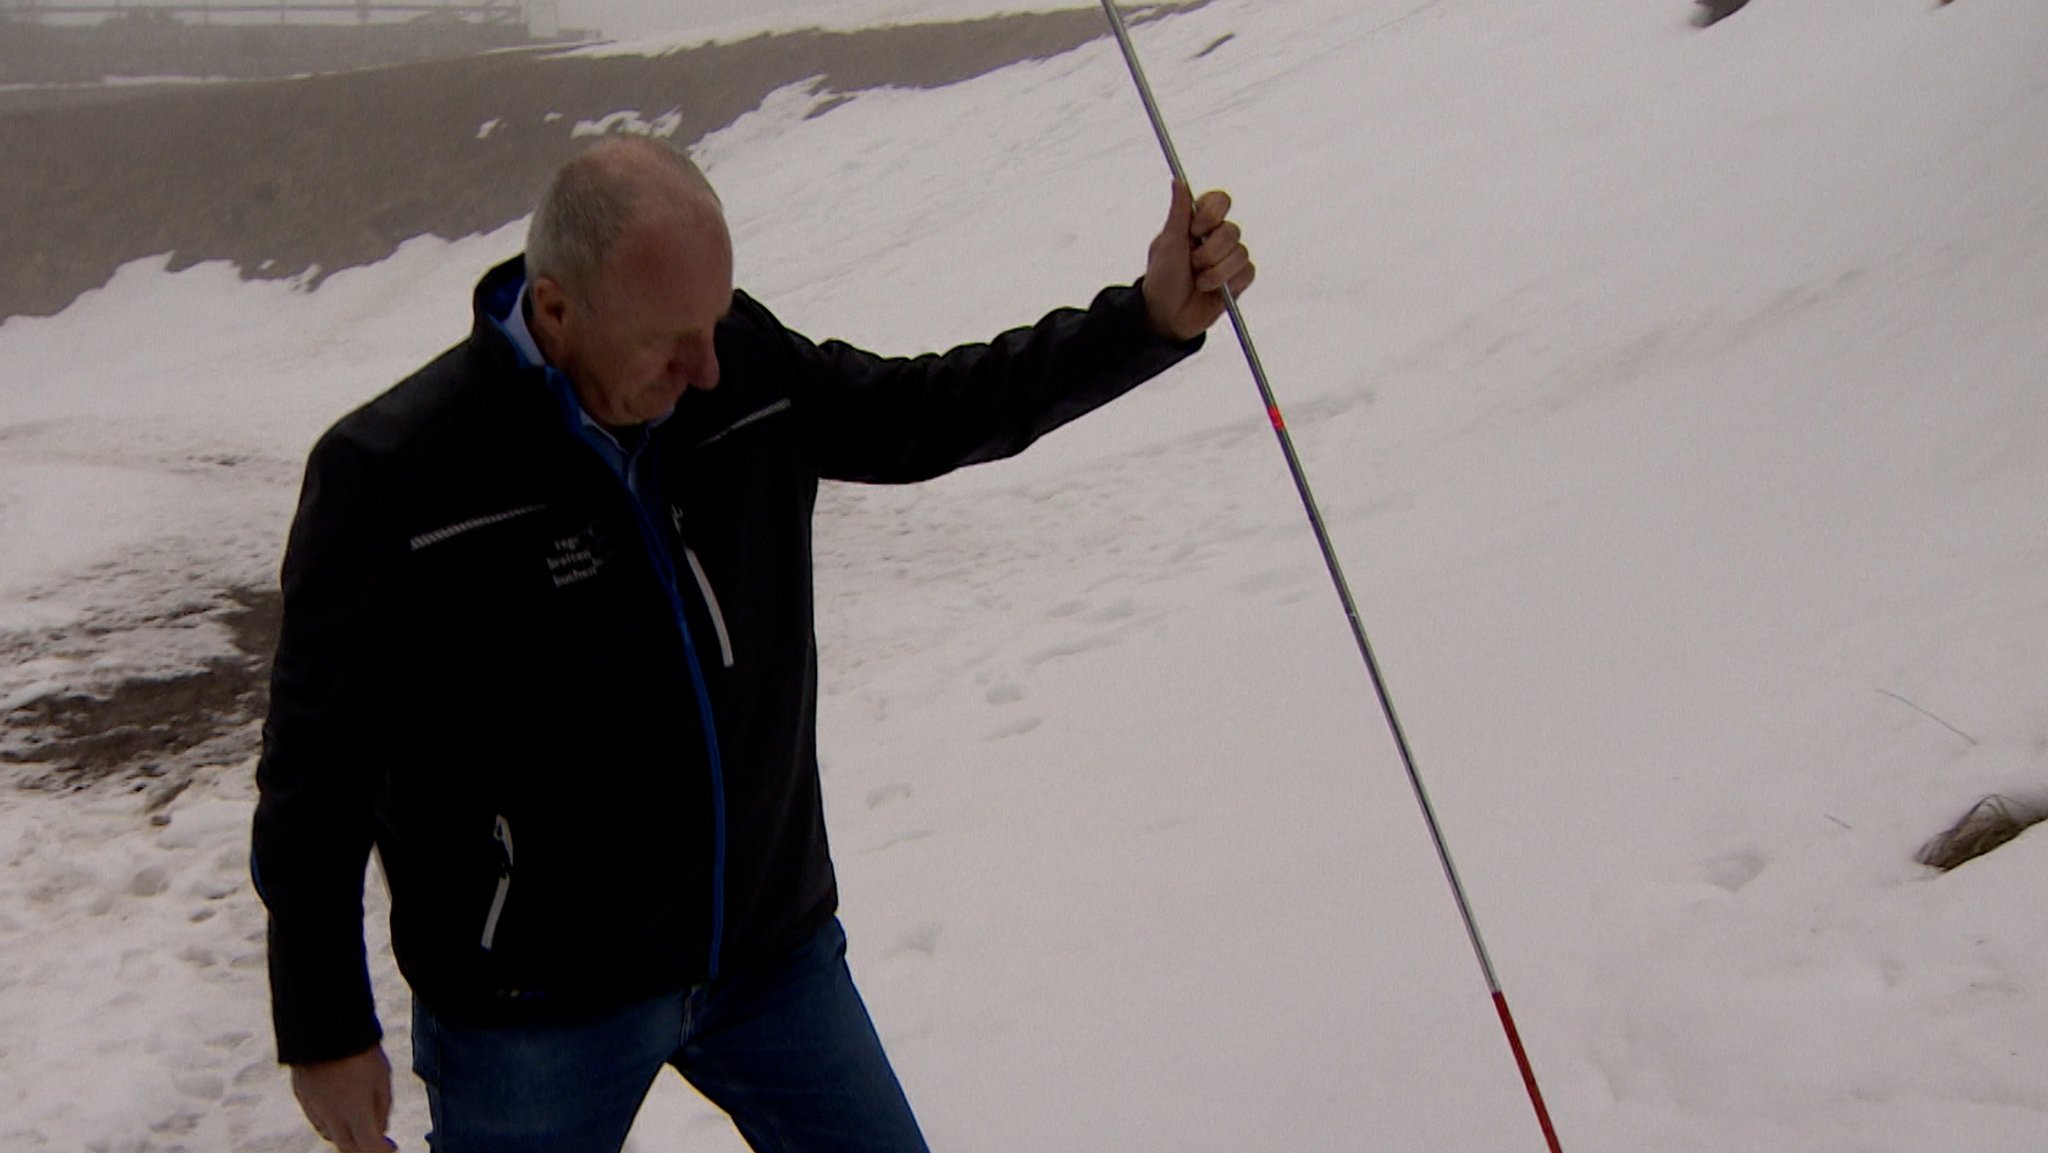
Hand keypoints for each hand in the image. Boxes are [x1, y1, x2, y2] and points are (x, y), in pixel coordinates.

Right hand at [291, 1044, 397, 1151]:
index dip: (382, 1150)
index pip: (369, 1146)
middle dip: (363, 1148)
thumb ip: (382, 1106)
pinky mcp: (301, 1096)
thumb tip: (382, 1128)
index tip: (392, 1148)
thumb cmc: (360, 1051)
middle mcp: (331, 1116)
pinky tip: (339, 1113)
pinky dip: (330, 1123)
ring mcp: (313, 1107)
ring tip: (359, 1127)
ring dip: (345, 1136)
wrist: (323, 1027)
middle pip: (347, 1146)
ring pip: (329, 1134)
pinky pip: (316, 1118)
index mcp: (355, 1113)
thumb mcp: (382, 1077)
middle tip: (377, 1143)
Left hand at [1142, 181, 1255, 341]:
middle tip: (1192, 264)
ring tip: (1199, 283)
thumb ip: (1178, 213)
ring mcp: (1229, 258)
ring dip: (1216, 272)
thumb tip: (1178, 180)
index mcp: (1198, 223)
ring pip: (1241, 253)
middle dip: (1210, 252)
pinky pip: (1247, 272)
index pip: (1220, 200)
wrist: (1167, 316)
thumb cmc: (1163, 278)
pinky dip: (1229, 282)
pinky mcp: (1239, 279)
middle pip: (1232, 230)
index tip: (1195, 230)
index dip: (1211, 214)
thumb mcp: (1167, 245)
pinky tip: (1212, 290)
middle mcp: (1216, 237)